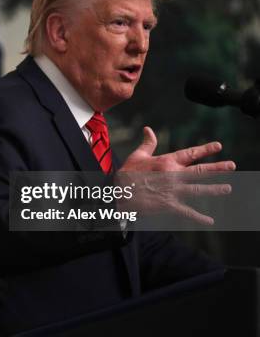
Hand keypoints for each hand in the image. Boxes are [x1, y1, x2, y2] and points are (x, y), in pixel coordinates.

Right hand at [117, 126, 235, 224]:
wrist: (119, 193)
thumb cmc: (127, 173)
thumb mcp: (137, 155)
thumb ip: (148, 143)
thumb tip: (149, 129)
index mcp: (166, 162)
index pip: (189, 153)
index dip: (205, 149)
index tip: (218, 146)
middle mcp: (173, 175)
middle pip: (200, 171)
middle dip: (217, 168)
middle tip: (232, 166)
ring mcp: (172, 191)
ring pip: (198, 190)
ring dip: (214, 189)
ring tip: (227, 188)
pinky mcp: (168, 205)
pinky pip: (187, 212)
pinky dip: (199, 217)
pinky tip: (210, 221)